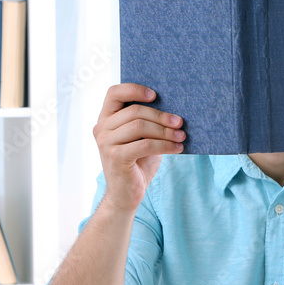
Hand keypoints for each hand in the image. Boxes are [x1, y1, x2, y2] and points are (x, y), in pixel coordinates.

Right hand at [93, 83, 184, 212]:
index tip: (156, 95)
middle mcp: (102, 128)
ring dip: (165, 131)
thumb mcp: (142, 138)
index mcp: (106, 119)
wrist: (126, 194)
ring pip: (140, 126)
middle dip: (161, 116)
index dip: (135, 89)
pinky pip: (145, 144)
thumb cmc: (137, 163)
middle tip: (180, 122)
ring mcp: (106, 143)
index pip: (114, 93)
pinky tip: (178, 148)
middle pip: (135, 111)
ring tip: (181, 136)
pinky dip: (165, 145)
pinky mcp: (115, 157)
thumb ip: (147, 123)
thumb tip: (173, 110)